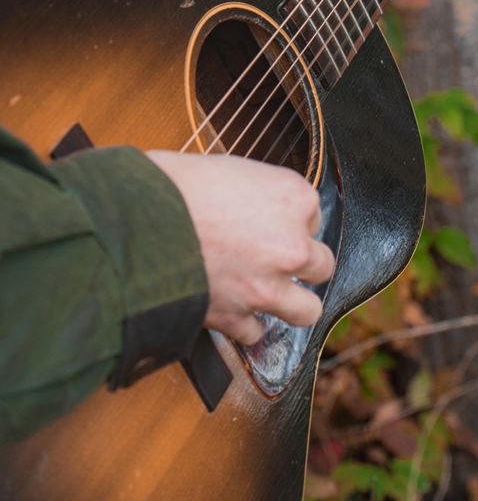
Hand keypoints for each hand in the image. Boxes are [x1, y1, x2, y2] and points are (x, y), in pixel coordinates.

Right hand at [146, 151, 333, 344]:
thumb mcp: (225, 168)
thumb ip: (254, 191)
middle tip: (275, 260)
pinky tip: (231, 311)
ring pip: (306, 310)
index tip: (268, 222)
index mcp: (292, 196)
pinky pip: (257, 332)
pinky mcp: (239, 317)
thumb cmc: (171, 184)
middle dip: (301, 264)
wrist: (133, 222)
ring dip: (290, 304)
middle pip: (321, 264)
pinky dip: (244, 326)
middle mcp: (291, 243)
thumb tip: (251, 204)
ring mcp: (268, 285)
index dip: (288, 221)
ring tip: (269, 296)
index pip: (313, 215)